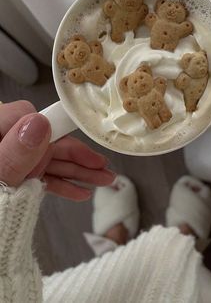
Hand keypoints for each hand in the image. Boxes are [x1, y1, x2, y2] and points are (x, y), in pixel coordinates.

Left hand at [0, 101, 115, 200]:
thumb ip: (14, 152)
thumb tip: (40, 124)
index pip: (26, 116)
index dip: (54, 128)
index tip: (82, 140)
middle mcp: (4, 140)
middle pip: (44, 141)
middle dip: (77, 157)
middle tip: (103, 167)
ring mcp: (10, 158)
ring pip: (46, 160)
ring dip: (75, 172)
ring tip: (102, 181)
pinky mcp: (14, 173)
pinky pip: (38, 176)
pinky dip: (58, 184)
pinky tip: (79, 192)